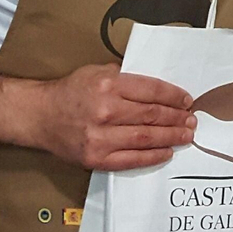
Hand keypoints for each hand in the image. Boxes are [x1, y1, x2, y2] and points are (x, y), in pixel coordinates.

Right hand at [22, 63, 194, 170]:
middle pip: (152, 116)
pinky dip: (152, 156)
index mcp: (109, 84)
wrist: (40, 115)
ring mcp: (100, 137)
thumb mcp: (98, 71)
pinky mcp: (95, 157)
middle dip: (177, 118)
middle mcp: (106, 110)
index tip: (187, 100)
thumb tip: (159, 89)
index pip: (152, 90)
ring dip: (171, 137)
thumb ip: (127, 78)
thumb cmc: (71, 91)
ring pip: (146, 138)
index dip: (174, 96)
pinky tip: (166, 152)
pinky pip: (131, 159)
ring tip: (186, 135)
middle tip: (192, 120)